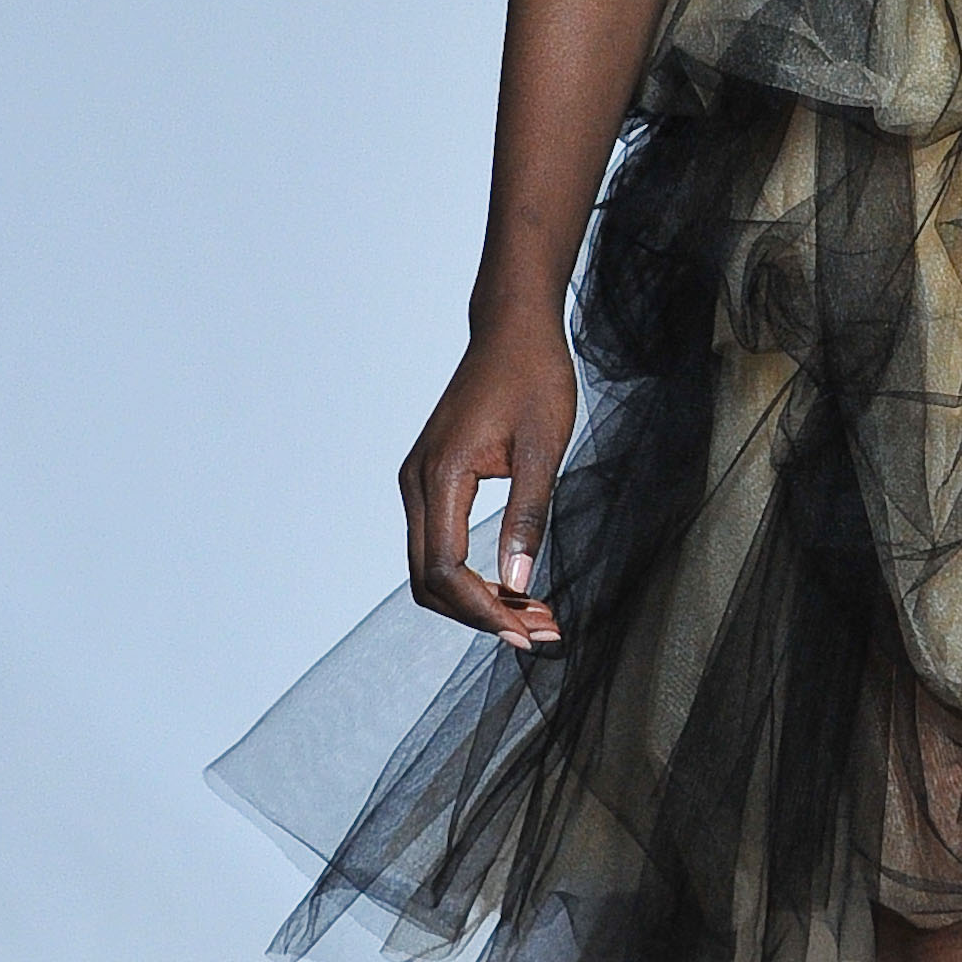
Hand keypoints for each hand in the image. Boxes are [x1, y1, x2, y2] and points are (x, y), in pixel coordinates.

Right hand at [400, 319, 575, 644]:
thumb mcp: (543, 447)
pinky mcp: (430, 479)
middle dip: (481, 615)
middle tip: (540, 632)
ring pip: (430, 567)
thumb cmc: (534, 377)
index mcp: (441, 474)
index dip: (483, 610)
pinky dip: (471, 575)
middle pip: (428, 580)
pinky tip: (515, 584)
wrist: (512, 329)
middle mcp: (417, 482)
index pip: (444, 569)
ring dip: (477, 599)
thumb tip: (519, 582)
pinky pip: (438, 544)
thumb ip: (528, 515)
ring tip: (535, 614)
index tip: (528, 631)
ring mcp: (419, 481)